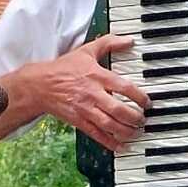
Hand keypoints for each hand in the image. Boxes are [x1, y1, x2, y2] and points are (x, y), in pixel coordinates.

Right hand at [18, 34, 150, 151]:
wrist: (39, 85)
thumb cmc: (64, 68)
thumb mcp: (86, 51)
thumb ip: (109, 43)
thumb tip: (129, 39)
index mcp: (97, 76)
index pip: (123, 87)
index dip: (139, 97)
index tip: (148, 102)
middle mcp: (92, 94)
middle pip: (118, 109)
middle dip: (134, 117)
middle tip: (143, 120)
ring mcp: (85, 109)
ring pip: (109, 124)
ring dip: (126, 131)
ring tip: (136, 132)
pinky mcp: (78, 121)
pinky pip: (96, 134)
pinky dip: (110, 142)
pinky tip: (122, 146)